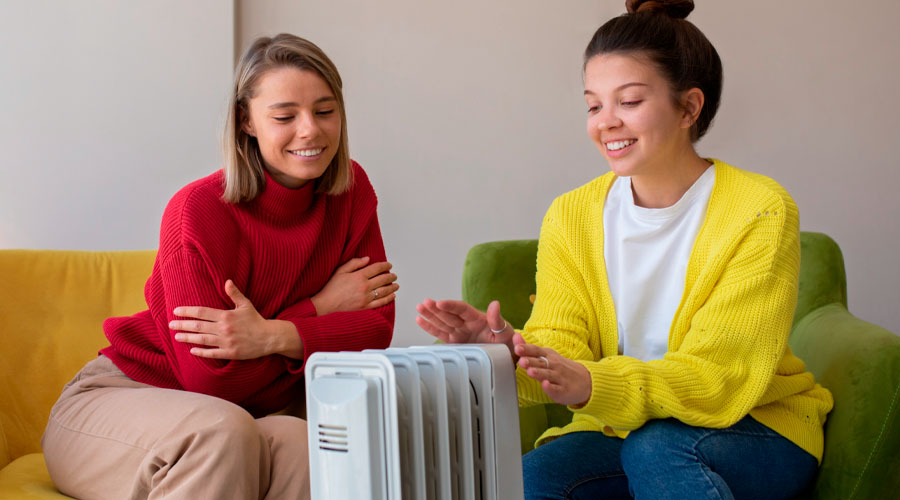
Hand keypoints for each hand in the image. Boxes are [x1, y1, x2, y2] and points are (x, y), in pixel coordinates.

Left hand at [171, 280, 300, 359]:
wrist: (269, 337)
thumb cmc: (256, 320)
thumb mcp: (246, 304)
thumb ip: (234, 294)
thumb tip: (227, 281)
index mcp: (226, 315)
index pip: (202, 312)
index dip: (187, 311)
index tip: (176, 312)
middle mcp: (224, 328)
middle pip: (198, 326)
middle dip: (183, 325)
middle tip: (171, 325)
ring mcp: (226, 341)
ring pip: (202, 339)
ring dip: (188, 338)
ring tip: (177, 337)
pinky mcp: (230, 352)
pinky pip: (212, 353)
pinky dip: (201, 352)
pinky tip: (192, 351)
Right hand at [311, 256, 397, 315]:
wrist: (325, 304)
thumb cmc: (331, 287)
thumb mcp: (340, 271)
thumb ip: (354, 263)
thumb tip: (367, 259)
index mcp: (359, 276)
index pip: (377, 268)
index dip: (385, 266)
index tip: (389, 265)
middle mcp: (364, 287)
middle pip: (383, 279)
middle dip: (391, 276)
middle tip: (394, 275)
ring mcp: (366, 298)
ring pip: (384, 291)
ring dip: (392, 287)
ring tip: (396, 285)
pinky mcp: (365, 307)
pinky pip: (381, 302)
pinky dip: (388, 299)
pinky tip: (392, 296)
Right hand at [416, 299, 514, 352]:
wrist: (505, 354)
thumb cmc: (507, 341)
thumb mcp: (505, 331)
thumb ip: (497, 319)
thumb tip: (495, 304)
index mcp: (477, 318)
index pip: (462, 309)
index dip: (451, 306)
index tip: (440, 303)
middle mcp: (466, 323)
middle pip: (449, 314)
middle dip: (436, 309)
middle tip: (425, 303)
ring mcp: (459, 332)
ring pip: (442, 322)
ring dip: (430, 315)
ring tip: (419, 307)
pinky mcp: (455, 342)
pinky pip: (441, 333)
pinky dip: (430, 327)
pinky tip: (420, 320)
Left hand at [514, 333, 591, 405]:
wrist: (585, 381)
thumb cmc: (560, 368)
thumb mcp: (546, 355)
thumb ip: (529, 348)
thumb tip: (516, 336)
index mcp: (548, 356)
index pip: (537, 351)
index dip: (527, 350)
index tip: (517, 348)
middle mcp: (554, 365)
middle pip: (541, 362)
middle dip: (531, 361)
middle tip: (521, 361)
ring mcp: (559, 378)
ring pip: (548, 375)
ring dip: (539, 373)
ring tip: (530, 371)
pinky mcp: (563, 390)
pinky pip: (556, 389)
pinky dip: (550, 387)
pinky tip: (545, 385)